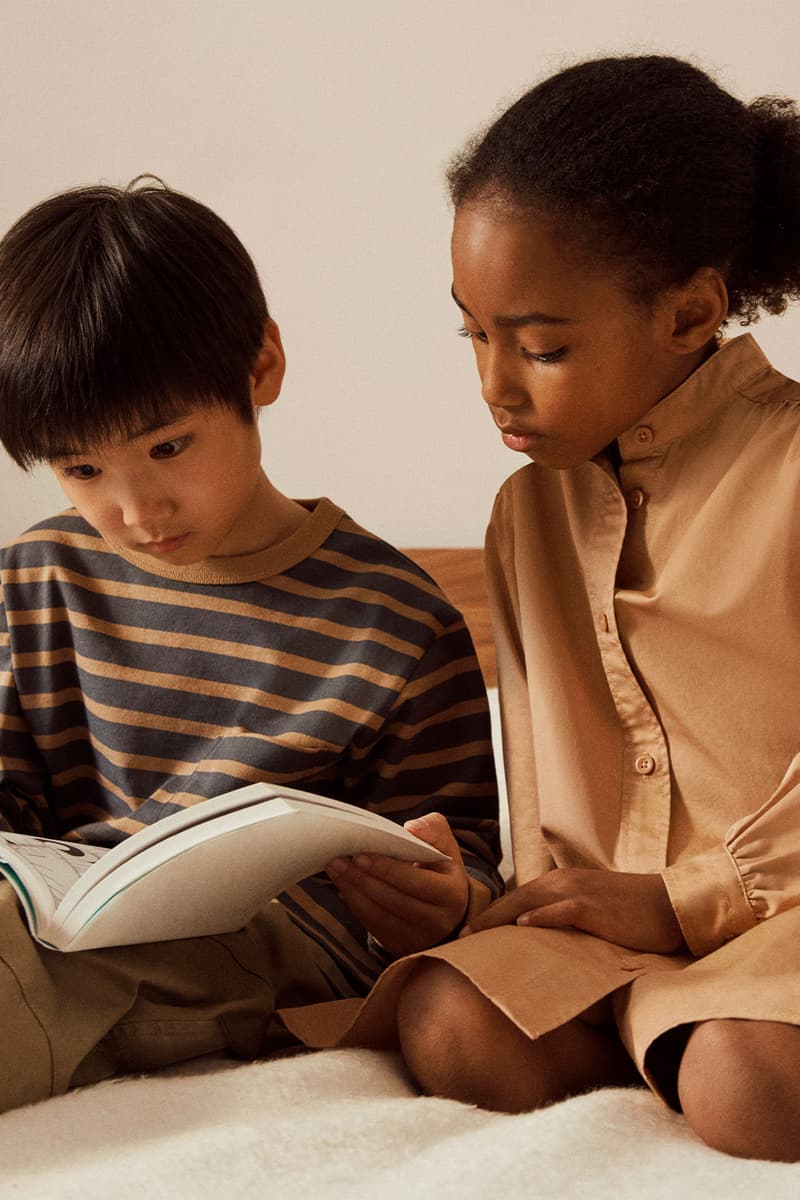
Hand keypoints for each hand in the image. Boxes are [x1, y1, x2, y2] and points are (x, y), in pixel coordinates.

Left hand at [325, 812, 469, 955]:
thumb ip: (433, 829)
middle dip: (362, 879)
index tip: (361, 855)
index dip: (387, 870)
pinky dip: (354, 903)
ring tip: (334, 867)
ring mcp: (416, 937)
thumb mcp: (446, 847)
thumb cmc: (441, 870)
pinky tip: (342, 884)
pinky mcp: (398, 944)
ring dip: (352, 890)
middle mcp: (436, 920)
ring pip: (378, 915)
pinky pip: (371, 925)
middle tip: (338, 859)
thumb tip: (411, 828)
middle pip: (393, 900)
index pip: (416, 883)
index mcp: (450, 894)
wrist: (447, 909)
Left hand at [462, 867, 684, 953]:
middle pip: (514, 899)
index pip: (517, 899)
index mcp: (561, 884)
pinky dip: (541, 917)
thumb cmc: (631, 914)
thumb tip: (540, 943)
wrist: (670, 906)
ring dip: (500, 918)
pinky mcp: (594, 907)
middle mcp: (564, 882)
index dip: (491, 916)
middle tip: (459, 939)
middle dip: (486, 919)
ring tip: (475, 935)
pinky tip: (522, 927)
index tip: (466, 934)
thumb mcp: (591, 913)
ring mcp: (578, 892)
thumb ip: (564, 920)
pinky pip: (562, 910)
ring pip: (529, 902)